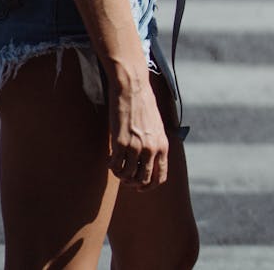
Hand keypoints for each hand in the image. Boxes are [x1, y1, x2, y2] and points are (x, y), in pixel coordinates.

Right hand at [107, 74, 168, 188]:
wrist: (132, 86)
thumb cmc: (143, 102)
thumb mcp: (156, 125)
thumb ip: (155, 143)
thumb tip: (148, 159)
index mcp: (163, 145)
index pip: (160, 177)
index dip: (149, 186)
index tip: (140, 186)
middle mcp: (151, 149)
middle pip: (143, 180)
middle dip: (133, 182)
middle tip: (125, 177)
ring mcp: (136, 147)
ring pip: (128, 176)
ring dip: (121, 175)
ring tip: (116, 166)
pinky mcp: (121, 143)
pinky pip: (115, 166)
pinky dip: (111, 166)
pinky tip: (110, 158)